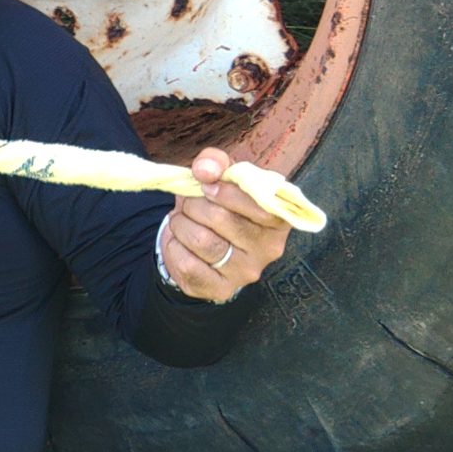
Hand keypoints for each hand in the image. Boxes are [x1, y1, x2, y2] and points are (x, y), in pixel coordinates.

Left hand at [158, 147, 292, 303]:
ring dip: (181, 224)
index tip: (207, 186)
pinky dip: (174, 246)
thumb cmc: (219, 204)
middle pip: (220, 219)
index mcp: (278, 218)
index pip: (257, 205)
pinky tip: (180, 242)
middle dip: (194, 204)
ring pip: (200, 240)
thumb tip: (204, 170)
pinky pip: (186, 264)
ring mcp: (246, 272)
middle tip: (189, 203)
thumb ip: (214, 163)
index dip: (224, 192)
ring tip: (183, 221)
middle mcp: (269, 249)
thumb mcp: (221, 176)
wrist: (202, 242)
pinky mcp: (221, 289)